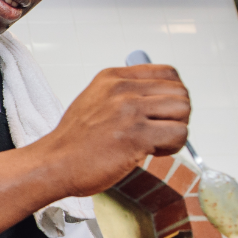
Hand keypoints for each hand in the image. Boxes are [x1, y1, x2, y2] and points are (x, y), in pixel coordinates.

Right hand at [42, 64, 189, 197]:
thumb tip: (157, 100)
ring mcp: (129, 110)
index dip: (172, 95)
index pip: (167, 73)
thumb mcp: (95, 101)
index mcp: (112, 78)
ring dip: (176, 130)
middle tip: (159, 131)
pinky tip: (153, 153)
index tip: (162, 113)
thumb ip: (123, 95)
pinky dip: (173, 147)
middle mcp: (122, 89)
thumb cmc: (74, 142)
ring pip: (183, 110)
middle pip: (180, 91)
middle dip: (177, 115)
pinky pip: (179, 133)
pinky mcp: (136, 134)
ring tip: (156, 142)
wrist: (54, 164)